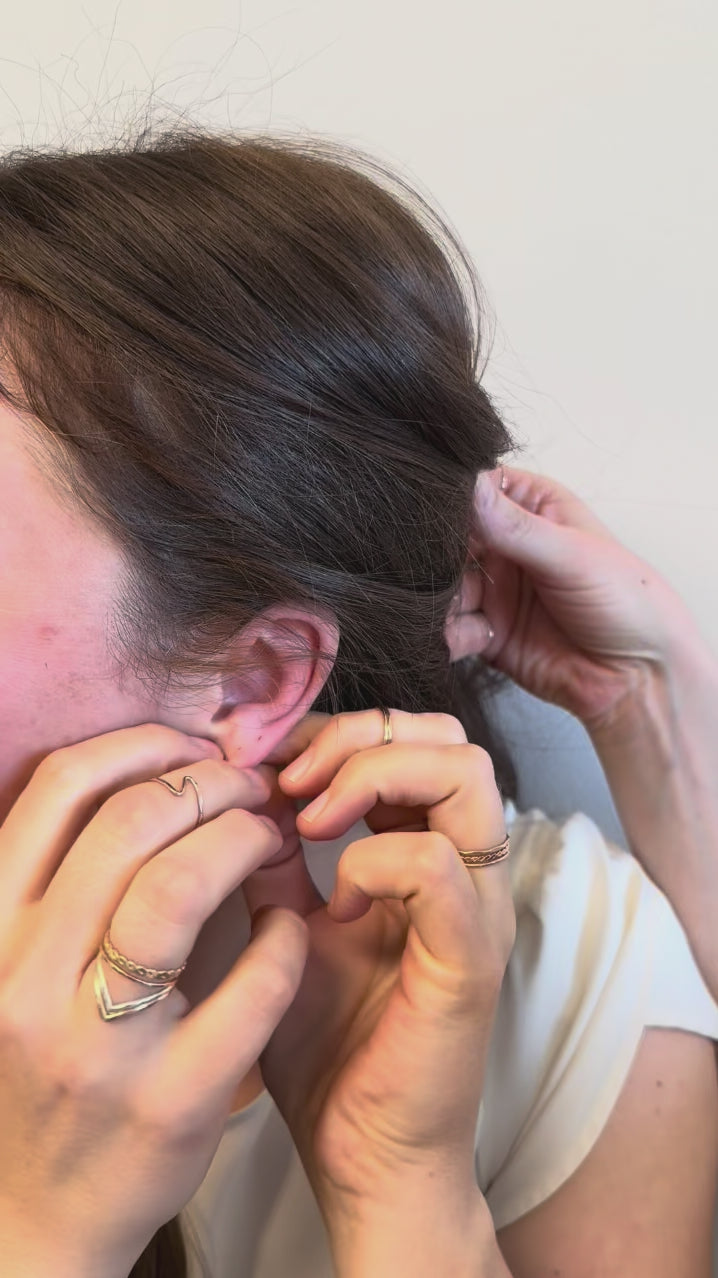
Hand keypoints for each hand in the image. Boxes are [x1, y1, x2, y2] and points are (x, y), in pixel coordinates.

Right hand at [0, 725, 307, 1277]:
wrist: (38, 1217)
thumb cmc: (45, 1065)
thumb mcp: (22, 965)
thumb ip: (67, 878)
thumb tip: (153, 772)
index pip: (57, 788)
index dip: (139, 745)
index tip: (192, 747)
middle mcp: (28, 980)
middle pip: (129, 822)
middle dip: (210, 784)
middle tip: (251, 789)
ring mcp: (98, 1045)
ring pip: (178, 886)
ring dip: (244, 839)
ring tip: (271, 838)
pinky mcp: (172, 1101)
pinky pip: (252, 984)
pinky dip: (285, 939)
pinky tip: (289, 930)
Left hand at [248, 708, 514, 1224]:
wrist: (360, 1156)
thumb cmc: (327, 1048)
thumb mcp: (286, 930)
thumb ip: (278, 861)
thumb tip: (242, 792)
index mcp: (428, 857)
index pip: (413, 739)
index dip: (336, 730)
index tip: (265, 760)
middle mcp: (466, 872)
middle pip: (449, 738)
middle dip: (356, 736)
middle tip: (288, 781)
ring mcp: (477, 912)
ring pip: (462, 774)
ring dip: (371, 775)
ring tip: (311, 818)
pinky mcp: (469, 962)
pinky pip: (438, 866)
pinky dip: (375, 859)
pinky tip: (334, 900)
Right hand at [443, 465, 694, 732]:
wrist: (638, 679)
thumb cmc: (628, 603)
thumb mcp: (572, 555)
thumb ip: (516, 527)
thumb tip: (467, 487)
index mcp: (533, 508)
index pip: (476, 487)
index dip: (450, 495)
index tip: (431, 508)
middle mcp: (507, 545)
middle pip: (448, 538)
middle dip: (436, 554)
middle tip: (439, 567)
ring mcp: (493, 590)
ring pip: (443, 584)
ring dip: (439, 596)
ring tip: (457, 606)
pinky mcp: (484, 633)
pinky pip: (449, 628)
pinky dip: (446, 633)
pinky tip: (473, 637)